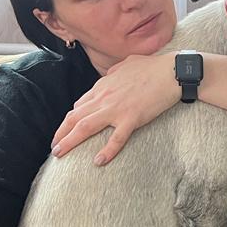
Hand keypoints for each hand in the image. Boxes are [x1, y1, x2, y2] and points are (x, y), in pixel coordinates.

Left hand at [51, 53, 179, 164]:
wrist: (172, 71)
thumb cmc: (152, 66)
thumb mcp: (126, 64)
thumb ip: (114, 72)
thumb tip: (109, 76)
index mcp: (103, 86)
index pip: (80, 105)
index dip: (70, 120)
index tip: (66, 130)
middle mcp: (105, 98)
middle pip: (75, 117)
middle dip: (61, 133)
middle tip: (54, 147)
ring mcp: (117, 108)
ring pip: (86, 127)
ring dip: (70, 141)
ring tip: (60, 153)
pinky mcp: (132, 118)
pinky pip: (116, 138)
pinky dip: (106, 151)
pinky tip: (98, 162)